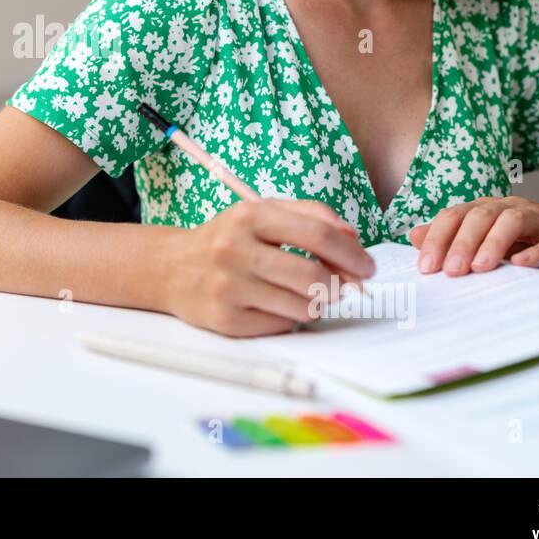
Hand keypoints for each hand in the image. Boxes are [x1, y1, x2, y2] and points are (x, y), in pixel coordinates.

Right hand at [162, 199, 376, 336]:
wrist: (171, 268)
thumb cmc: (227, 239)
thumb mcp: (262, 213)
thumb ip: (311, 216)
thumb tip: (353, 240)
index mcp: (249, 215)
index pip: (317, 234)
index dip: (351, 253)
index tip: (367, 267)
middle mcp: (234, 250)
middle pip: (313, 276)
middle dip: (340, 285)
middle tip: (345, 287)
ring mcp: (228, 287)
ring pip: (302, 306)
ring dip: (314, 303)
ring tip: (303, 293)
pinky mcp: (225, 320)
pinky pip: (281, 326)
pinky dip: (289, 318)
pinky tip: (275, 304)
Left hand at [408, 196, 538, 275]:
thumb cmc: (525, 238)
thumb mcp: (485, 237)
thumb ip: (451, 237)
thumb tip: (413, 237)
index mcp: (485, 208)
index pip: (454, 216)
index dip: (437, 239)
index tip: (426, 267)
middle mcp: (509, 207)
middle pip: (479, 217)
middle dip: (461, 244)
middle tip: (449, 271)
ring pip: (512, 221)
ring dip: (493, 243)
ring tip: (480, 267)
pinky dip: (537, 252)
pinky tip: (522, 264)